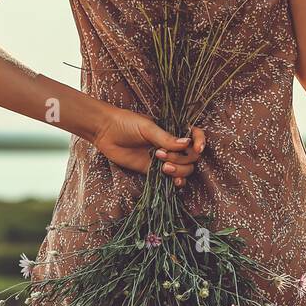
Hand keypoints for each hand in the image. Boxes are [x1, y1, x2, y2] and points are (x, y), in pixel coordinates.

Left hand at [91, 107, 207, 186]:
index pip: (195, 136)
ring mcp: (163, 159)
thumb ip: (165, 138)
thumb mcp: (147, 127)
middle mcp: (171, 145)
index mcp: (173, 130)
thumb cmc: (126, 123)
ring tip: (163, 166)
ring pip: (184, 169)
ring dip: (178, 171)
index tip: (196, 148)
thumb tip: (187, 143)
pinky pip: (170, 179)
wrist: (106, 132)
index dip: (200, 142)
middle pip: (191, 158)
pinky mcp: (153, 170)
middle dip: (182, 159)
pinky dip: (176, 182)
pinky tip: (173, 182)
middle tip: (161, 154)